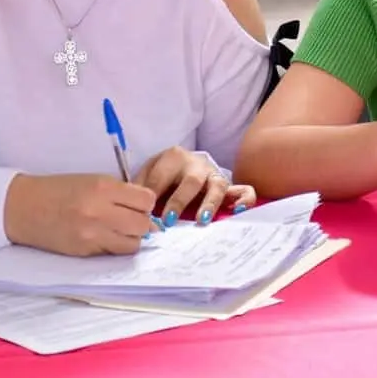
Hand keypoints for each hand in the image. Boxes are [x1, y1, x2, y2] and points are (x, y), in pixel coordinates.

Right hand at [3, 173, 156, 256]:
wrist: (23, 207)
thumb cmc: (58, 190)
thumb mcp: (91, 180)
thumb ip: (119, 193)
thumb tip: (146, 211)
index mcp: (102, 187)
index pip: (146, 201)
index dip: (146, 203)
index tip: (139, 204)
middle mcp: (99, 211)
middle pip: (143, 225)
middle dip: (142, 223)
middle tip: (131, 219)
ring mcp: (92, 235)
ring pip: (133, 244)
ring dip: (131, 238)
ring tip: (118, 230)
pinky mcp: (85, 252)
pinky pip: (113, 253)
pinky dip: (115, 247)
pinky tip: (104, 237)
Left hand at [135, 147, 257, 226]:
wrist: (186, 163)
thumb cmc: (165, 173)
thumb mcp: (149, 173)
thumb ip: (141, 187)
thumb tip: (132, 207)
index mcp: (173, 157)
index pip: (161, 177)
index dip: (152, 197)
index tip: (146, 215)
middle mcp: (197, 164)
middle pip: (190, 181)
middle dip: (179, 200)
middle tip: (168, 220)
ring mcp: (214, 174)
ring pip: (217, 185)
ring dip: (209, 204)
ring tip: (201, 221)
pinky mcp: (229, 185)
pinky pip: (243, 190)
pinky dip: (243, 200)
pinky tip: (237, 212)